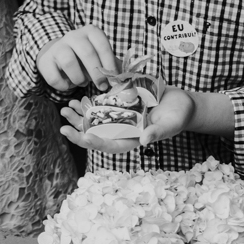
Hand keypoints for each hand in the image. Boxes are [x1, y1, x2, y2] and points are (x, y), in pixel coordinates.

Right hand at [37, 26, 117, 91]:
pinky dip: (64, 86)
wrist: (57, 53)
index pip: (102, 45)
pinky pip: (55, 77)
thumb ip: (112, 66)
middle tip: (102, 86)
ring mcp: (58, 47)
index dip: (109, 63)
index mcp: (90, 32)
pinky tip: (68, 84)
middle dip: (97, 73)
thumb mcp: (99, 56)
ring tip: (82, 82)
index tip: (113, 78)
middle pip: (87, 53)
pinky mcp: (46, 61)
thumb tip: (125, 80)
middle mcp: (73, 36)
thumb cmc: (84, 57)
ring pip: (69, 62)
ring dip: (79, 78)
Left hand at [58, 88, 196, 153]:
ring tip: (66, 109)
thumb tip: (144, 140)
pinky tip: (79, 97)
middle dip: (80, 132)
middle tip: (63, 127)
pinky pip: (101, 106)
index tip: (84, 138)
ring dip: (80, 117)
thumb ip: (157, 132)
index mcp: (133, 139)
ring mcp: (120, 118)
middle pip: (97, 134)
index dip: (97, 143)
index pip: (111, 146)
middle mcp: (123, 130)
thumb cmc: (178, 116)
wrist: (180, 101)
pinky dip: (89, 103)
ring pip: (95, 120)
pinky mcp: (120, 105)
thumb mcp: (171, 124)